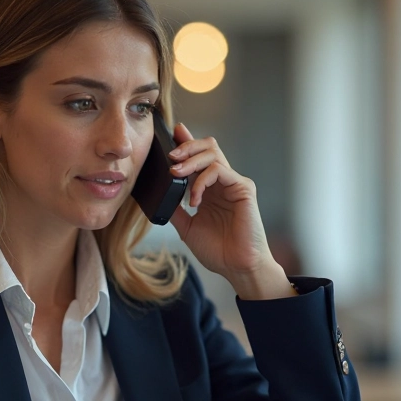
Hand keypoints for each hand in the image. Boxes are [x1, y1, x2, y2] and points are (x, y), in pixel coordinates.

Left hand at [167, 123, 295, 299]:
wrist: (237, 267)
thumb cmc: (218, 250)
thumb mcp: (187, 226)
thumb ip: (175, 208)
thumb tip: (157, 195)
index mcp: (210, 188)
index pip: (199, 157)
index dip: (187, 141)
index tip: (172, 132)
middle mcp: (223, 182)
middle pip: (208, 147)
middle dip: (187, 146)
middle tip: (170, 155)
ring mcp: (234, 183)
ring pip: (213, 154)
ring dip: (191, 160)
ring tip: (175, 173)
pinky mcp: (243, 188)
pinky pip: (220, 171)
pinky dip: (202, 181)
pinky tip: (194, 199)